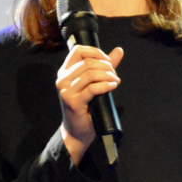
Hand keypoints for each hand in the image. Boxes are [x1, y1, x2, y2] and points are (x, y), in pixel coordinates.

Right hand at [55, 45, 123, 163]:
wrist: (77, 130)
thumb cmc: (86, 106)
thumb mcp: (93, 83)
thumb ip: (104, 66)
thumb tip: (119, 50)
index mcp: (65, 71)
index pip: (78, 50)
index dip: (95, 52)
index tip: (107, 60)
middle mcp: (62, 79)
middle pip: (87, 62)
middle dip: (106, 66)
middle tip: (114, 74)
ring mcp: (66, 91)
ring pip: (90, 74)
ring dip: (108, 76)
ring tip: (115, 81)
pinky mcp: (73, 102)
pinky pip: (93, 88)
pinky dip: (106, 85)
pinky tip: (112, 86)